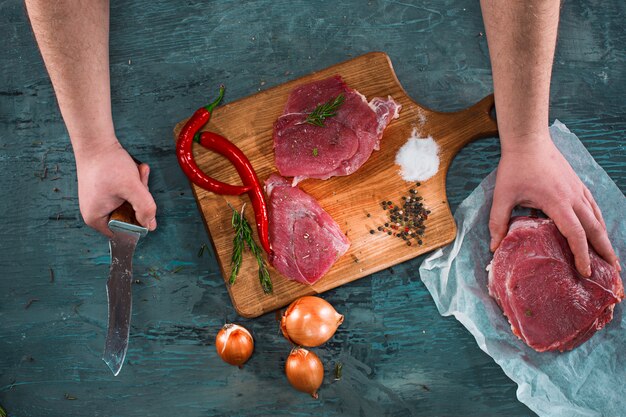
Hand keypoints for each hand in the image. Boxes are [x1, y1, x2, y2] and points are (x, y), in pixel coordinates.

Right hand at [74, 137, 156, 237]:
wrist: (95, 141)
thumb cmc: (108, 164)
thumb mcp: (132, 187)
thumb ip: (145, 208)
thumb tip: (151, 226)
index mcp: (96, 219)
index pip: (124, 232)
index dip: (138, 220)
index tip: (141, 202)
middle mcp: (94, 213)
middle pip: (128, 216)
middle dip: (139, 200)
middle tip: (140, 182)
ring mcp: (98, 201)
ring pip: (128, 203)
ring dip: (138, 189)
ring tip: (138, 172)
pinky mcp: (103, 191)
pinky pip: (124, 193)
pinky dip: (132, 183)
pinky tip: (134, 170)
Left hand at [489, 130, 618, 276]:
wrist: (528, 140)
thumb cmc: (515, 167)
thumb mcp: (502, 196)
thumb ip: (498, 222)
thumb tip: (493, 246)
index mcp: (557, 202)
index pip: (575, 234)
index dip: (582, 255)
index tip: (585, 272)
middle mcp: (573, 197)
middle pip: (595, 229)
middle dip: (605, 251)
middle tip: (613, 271)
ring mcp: (578, 189)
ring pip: (597, 218)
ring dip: (605, 238)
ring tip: (610, 256)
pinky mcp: (577, 184)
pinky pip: (593, 206)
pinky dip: (599, 221)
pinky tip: (600, 230)